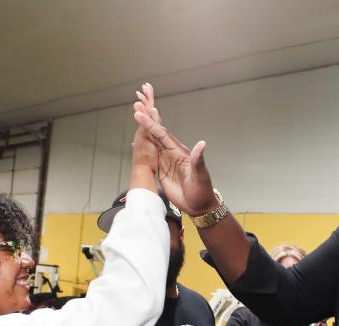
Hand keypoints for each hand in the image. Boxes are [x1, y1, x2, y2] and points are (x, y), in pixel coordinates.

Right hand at [132, 83, 218, 216]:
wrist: (199, 206)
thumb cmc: (202, 191)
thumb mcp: (200, 176)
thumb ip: (198, 160)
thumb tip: (202, 143)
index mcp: (179, 152)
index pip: (163, 135)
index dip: (152, 125)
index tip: (141, 115)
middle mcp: (172, 154)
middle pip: (156, 134)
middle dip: (147, 120)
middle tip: (136, 105)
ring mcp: (166, 162)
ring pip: (153, 142)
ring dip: (144, 129)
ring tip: (136, 114)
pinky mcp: (162, 171)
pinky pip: (151, 156)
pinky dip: (144, 146)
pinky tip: (137, 141)